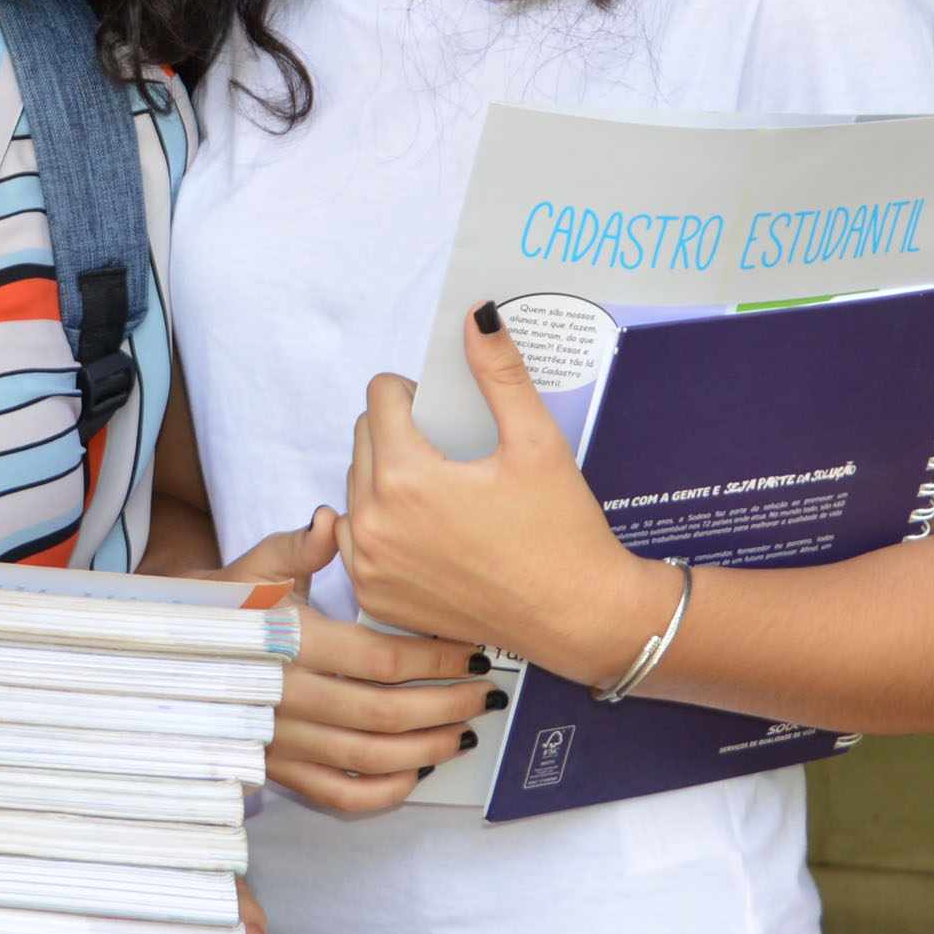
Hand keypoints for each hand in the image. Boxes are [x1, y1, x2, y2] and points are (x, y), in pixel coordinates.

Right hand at [225, 509, 487, 817]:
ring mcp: (280, 741)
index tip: (471, 651)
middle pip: (384, 714)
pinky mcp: (277, 770)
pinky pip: (337, 796)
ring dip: (426, 750)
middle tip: (484, 693)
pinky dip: (383, 792)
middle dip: (446, 706)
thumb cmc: (232, 604)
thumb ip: (299, 547)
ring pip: (368, 759)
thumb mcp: (258, 565)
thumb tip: (329, 521)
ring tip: (464, 733)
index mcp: (287, 643)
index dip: (435, 659)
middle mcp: (283, 698)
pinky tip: (415, 772)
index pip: (379, 660)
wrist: (178, 653)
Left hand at [342, 306, 654, 684]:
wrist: (577, 616)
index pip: (380, 398)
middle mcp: (374, 522)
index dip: (414, 391)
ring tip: (441, 489)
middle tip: (450, 449)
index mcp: (406, 476)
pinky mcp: (375, 596)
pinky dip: (383, 525)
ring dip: (386, 476)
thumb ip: (499, 373)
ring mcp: (369, 565)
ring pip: (356, 488)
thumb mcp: (536, 441)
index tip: (446, 409)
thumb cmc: (562, 533)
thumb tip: (478, 316)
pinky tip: (429, 531)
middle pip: (363, 439)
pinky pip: (358, 538)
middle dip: (399, 431)